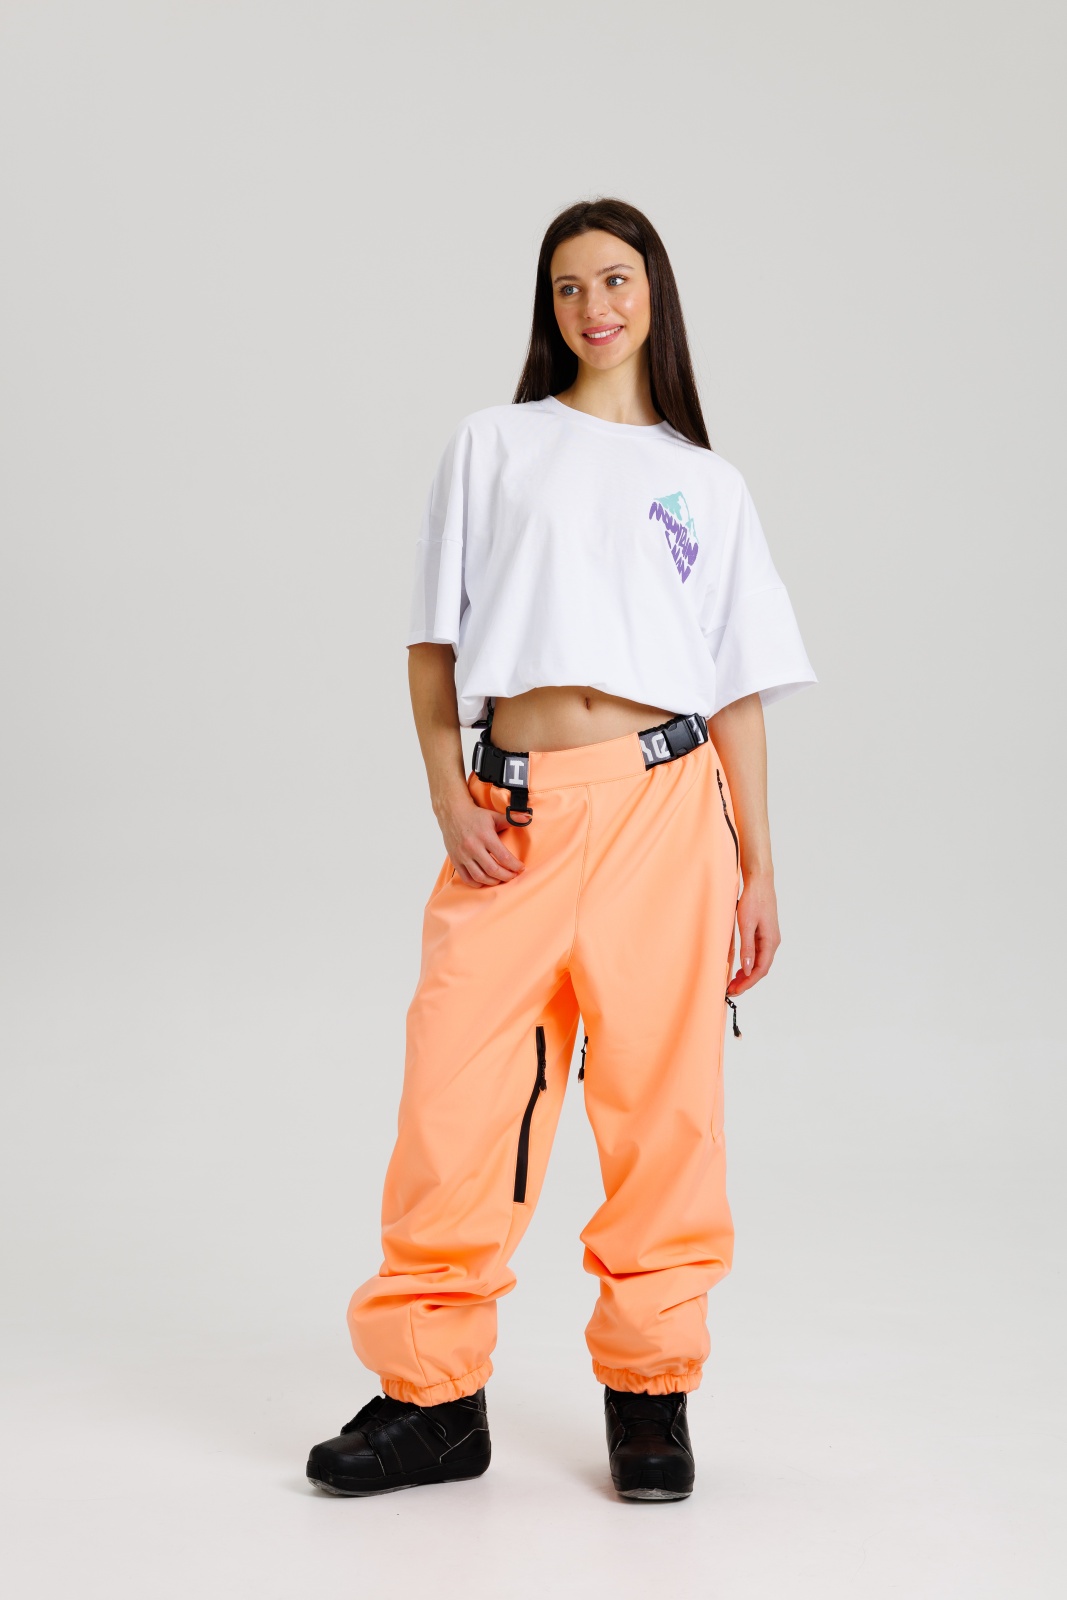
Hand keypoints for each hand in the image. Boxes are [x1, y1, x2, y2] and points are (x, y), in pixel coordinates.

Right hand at [438, 793, 525, 887]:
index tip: (521, 868)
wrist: (452, 813)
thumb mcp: (494, 815)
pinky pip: (466, 878)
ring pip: (480, 876)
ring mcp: (463, 855)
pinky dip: (477, 884)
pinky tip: (485, 881)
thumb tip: (528, 817)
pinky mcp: (455, 860)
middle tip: (513, 875)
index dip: (515, 866)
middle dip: (506, 876)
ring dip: (493, 882)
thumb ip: (512, 818)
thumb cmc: (475, 816)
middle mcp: (473, 847)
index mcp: (485, 836)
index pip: (503, 857)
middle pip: (493, 870)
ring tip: (501, 879)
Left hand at [727, 871, 779, 996]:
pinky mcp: (764, 933)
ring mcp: (770, 937)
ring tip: (733, 981)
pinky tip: (739, 966)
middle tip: (731, 990)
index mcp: (771, 941)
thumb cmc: (753, 900)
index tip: (734, 990)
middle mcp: (773, 942)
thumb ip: (748, 948)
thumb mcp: (746, 924)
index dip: (747, 983)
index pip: (760, 970)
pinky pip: (758, 953)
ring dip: (747, 973)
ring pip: (759, 962)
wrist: (759, 882)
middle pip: (760, 968)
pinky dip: (749, 963)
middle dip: (746, 981)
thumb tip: (747, 969)